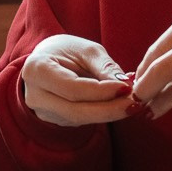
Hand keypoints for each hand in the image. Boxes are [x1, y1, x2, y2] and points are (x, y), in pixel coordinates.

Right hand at [18, 34, 137, 127]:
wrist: (48, 60)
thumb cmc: (67, 51)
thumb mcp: (87, 50)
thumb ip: (105, 67)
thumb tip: (126, 86)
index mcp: (37, 70)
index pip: (73, 88)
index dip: (102, 91)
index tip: (127, 88)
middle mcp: (35, 95)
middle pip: (76, 110)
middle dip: (109, 109)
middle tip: (135, 103)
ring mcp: (43, 112)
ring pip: (80, 119)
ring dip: (109, 114)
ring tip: (132, 105)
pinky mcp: (55, 120)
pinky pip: (81, 120)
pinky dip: (102, 114)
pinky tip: (118, 107)